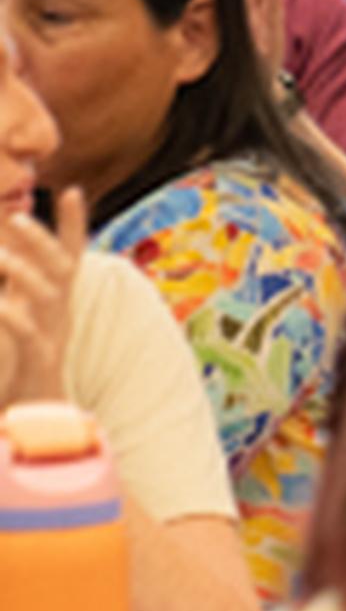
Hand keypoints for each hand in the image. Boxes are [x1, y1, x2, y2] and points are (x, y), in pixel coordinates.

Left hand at [0, 187, 86, 406]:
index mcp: (58, 303)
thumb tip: (12, 267)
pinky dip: (11, 314)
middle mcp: (61, 314)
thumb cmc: (25, 371)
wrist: (36, 419)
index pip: (72, 255)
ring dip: (22, 270)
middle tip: (17, 215)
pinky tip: (0, 303)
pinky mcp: (38, 360)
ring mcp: (53, 336)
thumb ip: (20, 295)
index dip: (73, 224)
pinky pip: (27, 331)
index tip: (71, 191)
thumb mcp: (25, 326)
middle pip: (61, 268)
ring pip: (45, 294)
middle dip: (41, 239)